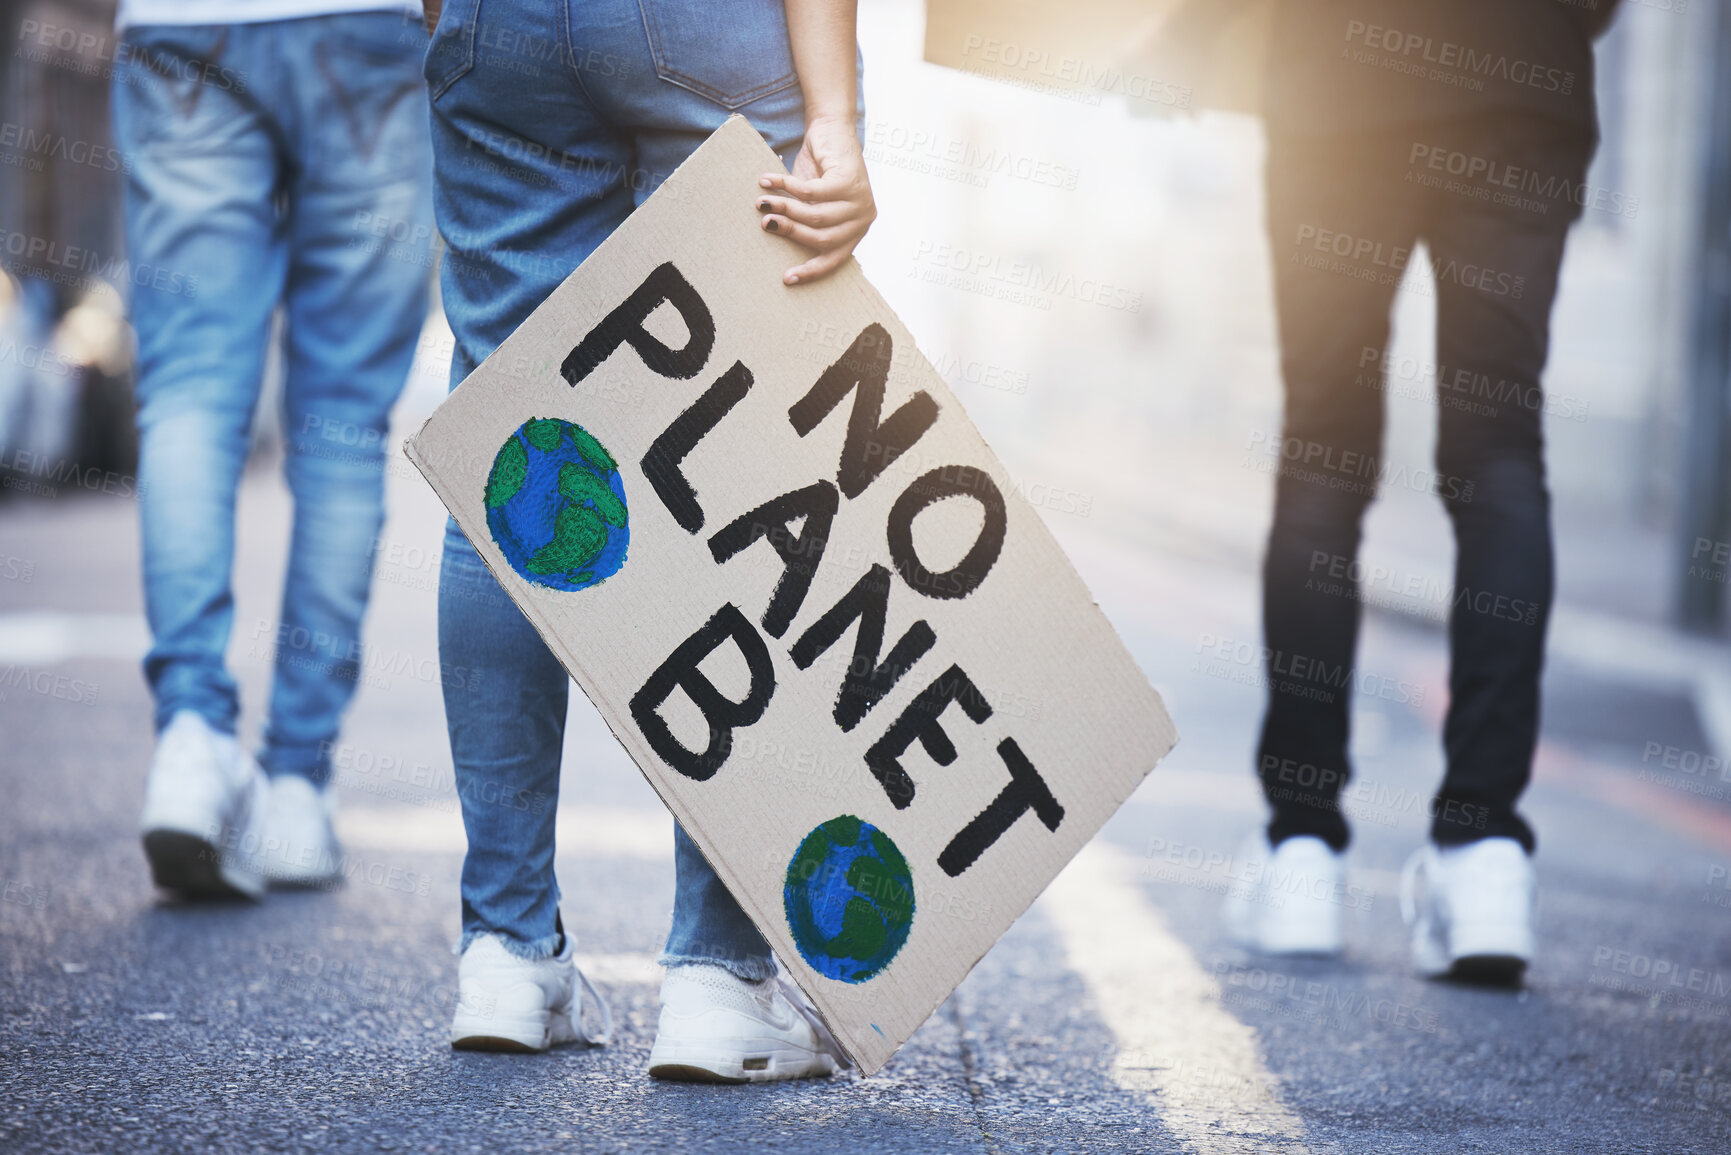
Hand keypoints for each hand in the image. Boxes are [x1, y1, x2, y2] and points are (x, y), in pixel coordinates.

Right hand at [755, 116, 875, 284]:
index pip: (834, 259)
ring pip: (814, 215)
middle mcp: (862, 219)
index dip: (810, 271)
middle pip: (822, 238)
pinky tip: (766, 181)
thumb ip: (806, 224)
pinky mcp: (849, 180)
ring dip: (783, 209)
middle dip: (790, 232)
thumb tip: (777, 242)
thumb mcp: (814, 204)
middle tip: (765, 224)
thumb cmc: (820, 172)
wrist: (832, 131)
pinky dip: (784, 186)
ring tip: (761, 204)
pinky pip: (810, 192)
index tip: (786, 278)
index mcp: (856, 231)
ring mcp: (859, 200)